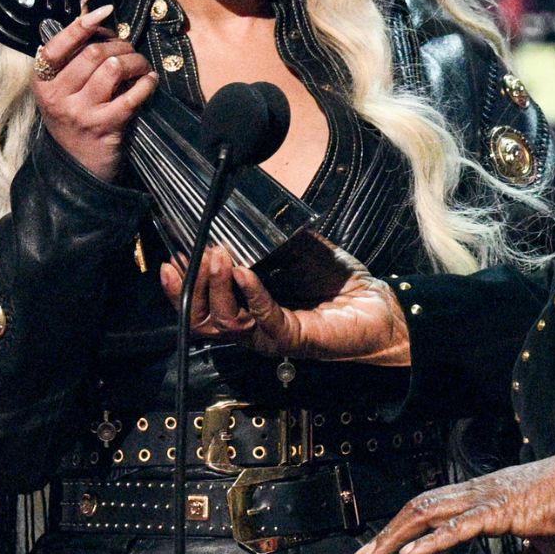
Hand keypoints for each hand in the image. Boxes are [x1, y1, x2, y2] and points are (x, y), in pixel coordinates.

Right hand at [33, 0, 157, 182]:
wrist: (78, 168)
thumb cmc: (74, 119)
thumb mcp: (61, 91)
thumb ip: (72, 61)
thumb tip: (99, 23)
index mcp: (42, 82)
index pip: (56, 46)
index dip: (81, 25)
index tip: (105, 11)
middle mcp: (56, 96)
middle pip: (92, 53)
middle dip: (119, 45)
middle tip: (130, 50)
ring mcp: (80, 112)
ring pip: (113, 68)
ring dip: (135, 61)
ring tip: (140, 65)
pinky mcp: (105, 126)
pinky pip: (132, 94)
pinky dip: (146, 83)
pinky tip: (149, 81)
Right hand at [158, 245, 410, 365]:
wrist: (379, 304)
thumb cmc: (338, 280)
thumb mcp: (295, 248)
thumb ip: (266, 237)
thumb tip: (236, 215)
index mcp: (248, 305)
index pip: (202, 303)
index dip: (183, 283)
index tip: (175, 255)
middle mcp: (253, 324)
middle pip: (203, 320)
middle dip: (193, 286)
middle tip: (196, 254)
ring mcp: (270, 335)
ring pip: (226, 323)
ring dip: (218, 287)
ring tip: (219, 256)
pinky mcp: (292, 338)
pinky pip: (263, 319)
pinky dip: (252, 294)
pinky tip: (246, 272)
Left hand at [352, 446, 554, 553]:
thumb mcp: (547, 547)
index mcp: (489, 497)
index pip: (440, 514)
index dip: (416, 538)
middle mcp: (481, 492)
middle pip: (422, 508)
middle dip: (389, 533)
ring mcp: (488, 498)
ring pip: (429, 513)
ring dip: (397, 535)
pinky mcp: (501, 509)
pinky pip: (458, 527)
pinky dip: (431, 541)